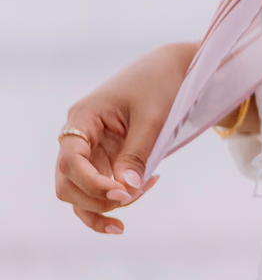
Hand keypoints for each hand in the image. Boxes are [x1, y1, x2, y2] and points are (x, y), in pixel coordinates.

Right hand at [55, 41, 195, 234]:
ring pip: (79, 193)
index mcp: (83, 116)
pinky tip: (127, 211)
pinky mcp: (104, 158)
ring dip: (103, 206)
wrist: (176, 68)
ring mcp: (90, 149)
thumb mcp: (152, 117)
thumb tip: (124, 193)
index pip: (70, 162)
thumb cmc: (162, 83)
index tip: (122, 193)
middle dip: (97, 199)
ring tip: (141, 194)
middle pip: (68, 183)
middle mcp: (80, 135)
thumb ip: (136, 154)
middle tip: (136, 193)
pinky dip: (107, 204)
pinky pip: (95, 189)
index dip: (91, 184)